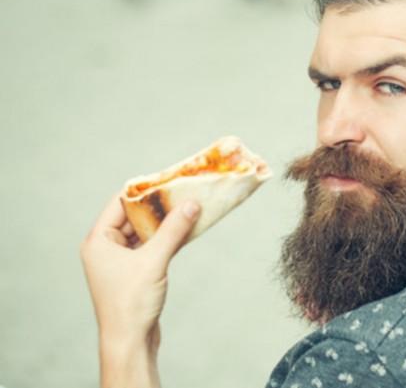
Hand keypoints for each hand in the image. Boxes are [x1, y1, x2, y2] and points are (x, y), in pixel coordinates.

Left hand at [80, 194, 199, 386]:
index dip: (143, 191)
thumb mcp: (154, 261)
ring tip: (189, 207)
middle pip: (134, 217)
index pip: (120, 203)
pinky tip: (187, 229)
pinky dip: (169, 238)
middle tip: (183, 191)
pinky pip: (153, 246)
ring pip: (146, 232)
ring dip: (167, 223)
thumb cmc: (131, 303)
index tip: (167, 179)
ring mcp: (121, 261)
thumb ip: (173, 230)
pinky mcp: (135, 272)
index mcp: (98, 241)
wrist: (130, 341)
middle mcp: (106, 248)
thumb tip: (191, 204)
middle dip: (159, 206)